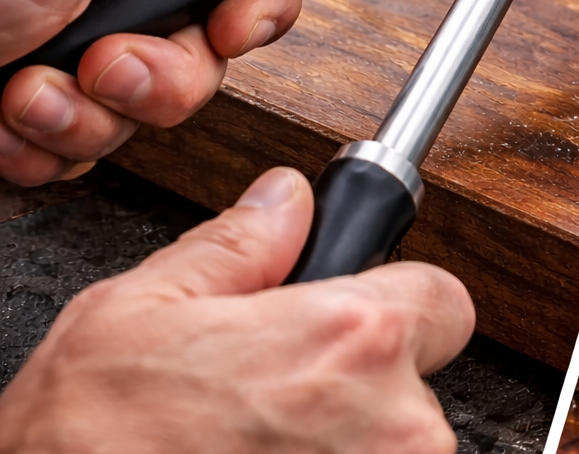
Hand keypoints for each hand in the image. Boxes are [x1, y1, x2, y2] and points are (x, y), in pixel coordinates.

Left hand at [0, 0, 314, 184]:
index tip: (244, 19)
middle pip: (215, 10)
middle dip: (175, 61)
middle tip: (120, 64)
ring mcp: (70, 19)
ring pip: (163, 83)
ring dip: (105, 106)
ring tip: (38, 89)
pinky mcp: (42, 87)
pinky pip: (101, 128)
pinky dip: (56, 136)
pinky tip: (8, 114)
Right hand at [0, 167, 474, 453]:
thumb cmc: (84, 442)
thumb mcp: (137, 314)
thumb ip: (237, 249)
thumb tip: (284, 202)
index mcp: (351, 339)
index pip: (442, 299)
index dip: (395, 304)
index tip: (354, 321)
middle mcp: (395, 422)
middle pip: (421, 380)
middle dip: (362, 381)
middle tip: (277, 398)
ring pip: (399, 443)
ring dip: (345, 441)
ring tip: (256, 447)